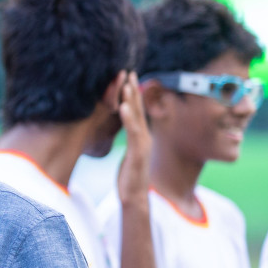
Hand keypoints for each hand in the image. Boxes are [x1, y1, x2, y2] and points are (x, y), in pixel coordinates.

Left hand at [116, 72, 150, 206]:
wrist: (135, 197)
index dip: (133, 94)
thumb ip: (131, 142)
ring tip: (126, 83)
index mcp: (140, 137)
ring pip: (137, 118)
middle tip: (128, 71)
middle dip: (133, 90)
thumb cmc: (130, 177)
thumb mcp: (130, 155)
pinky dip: (129, 118)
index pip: (136, 111)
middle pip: (139, 109)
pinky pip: (133, 133)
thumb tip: (127, 132)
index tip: (127, 77)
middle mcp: (144, 138)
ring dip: (132, 99)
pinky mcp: (138, 153)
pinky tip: (124, 106)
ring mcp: (142, 145)